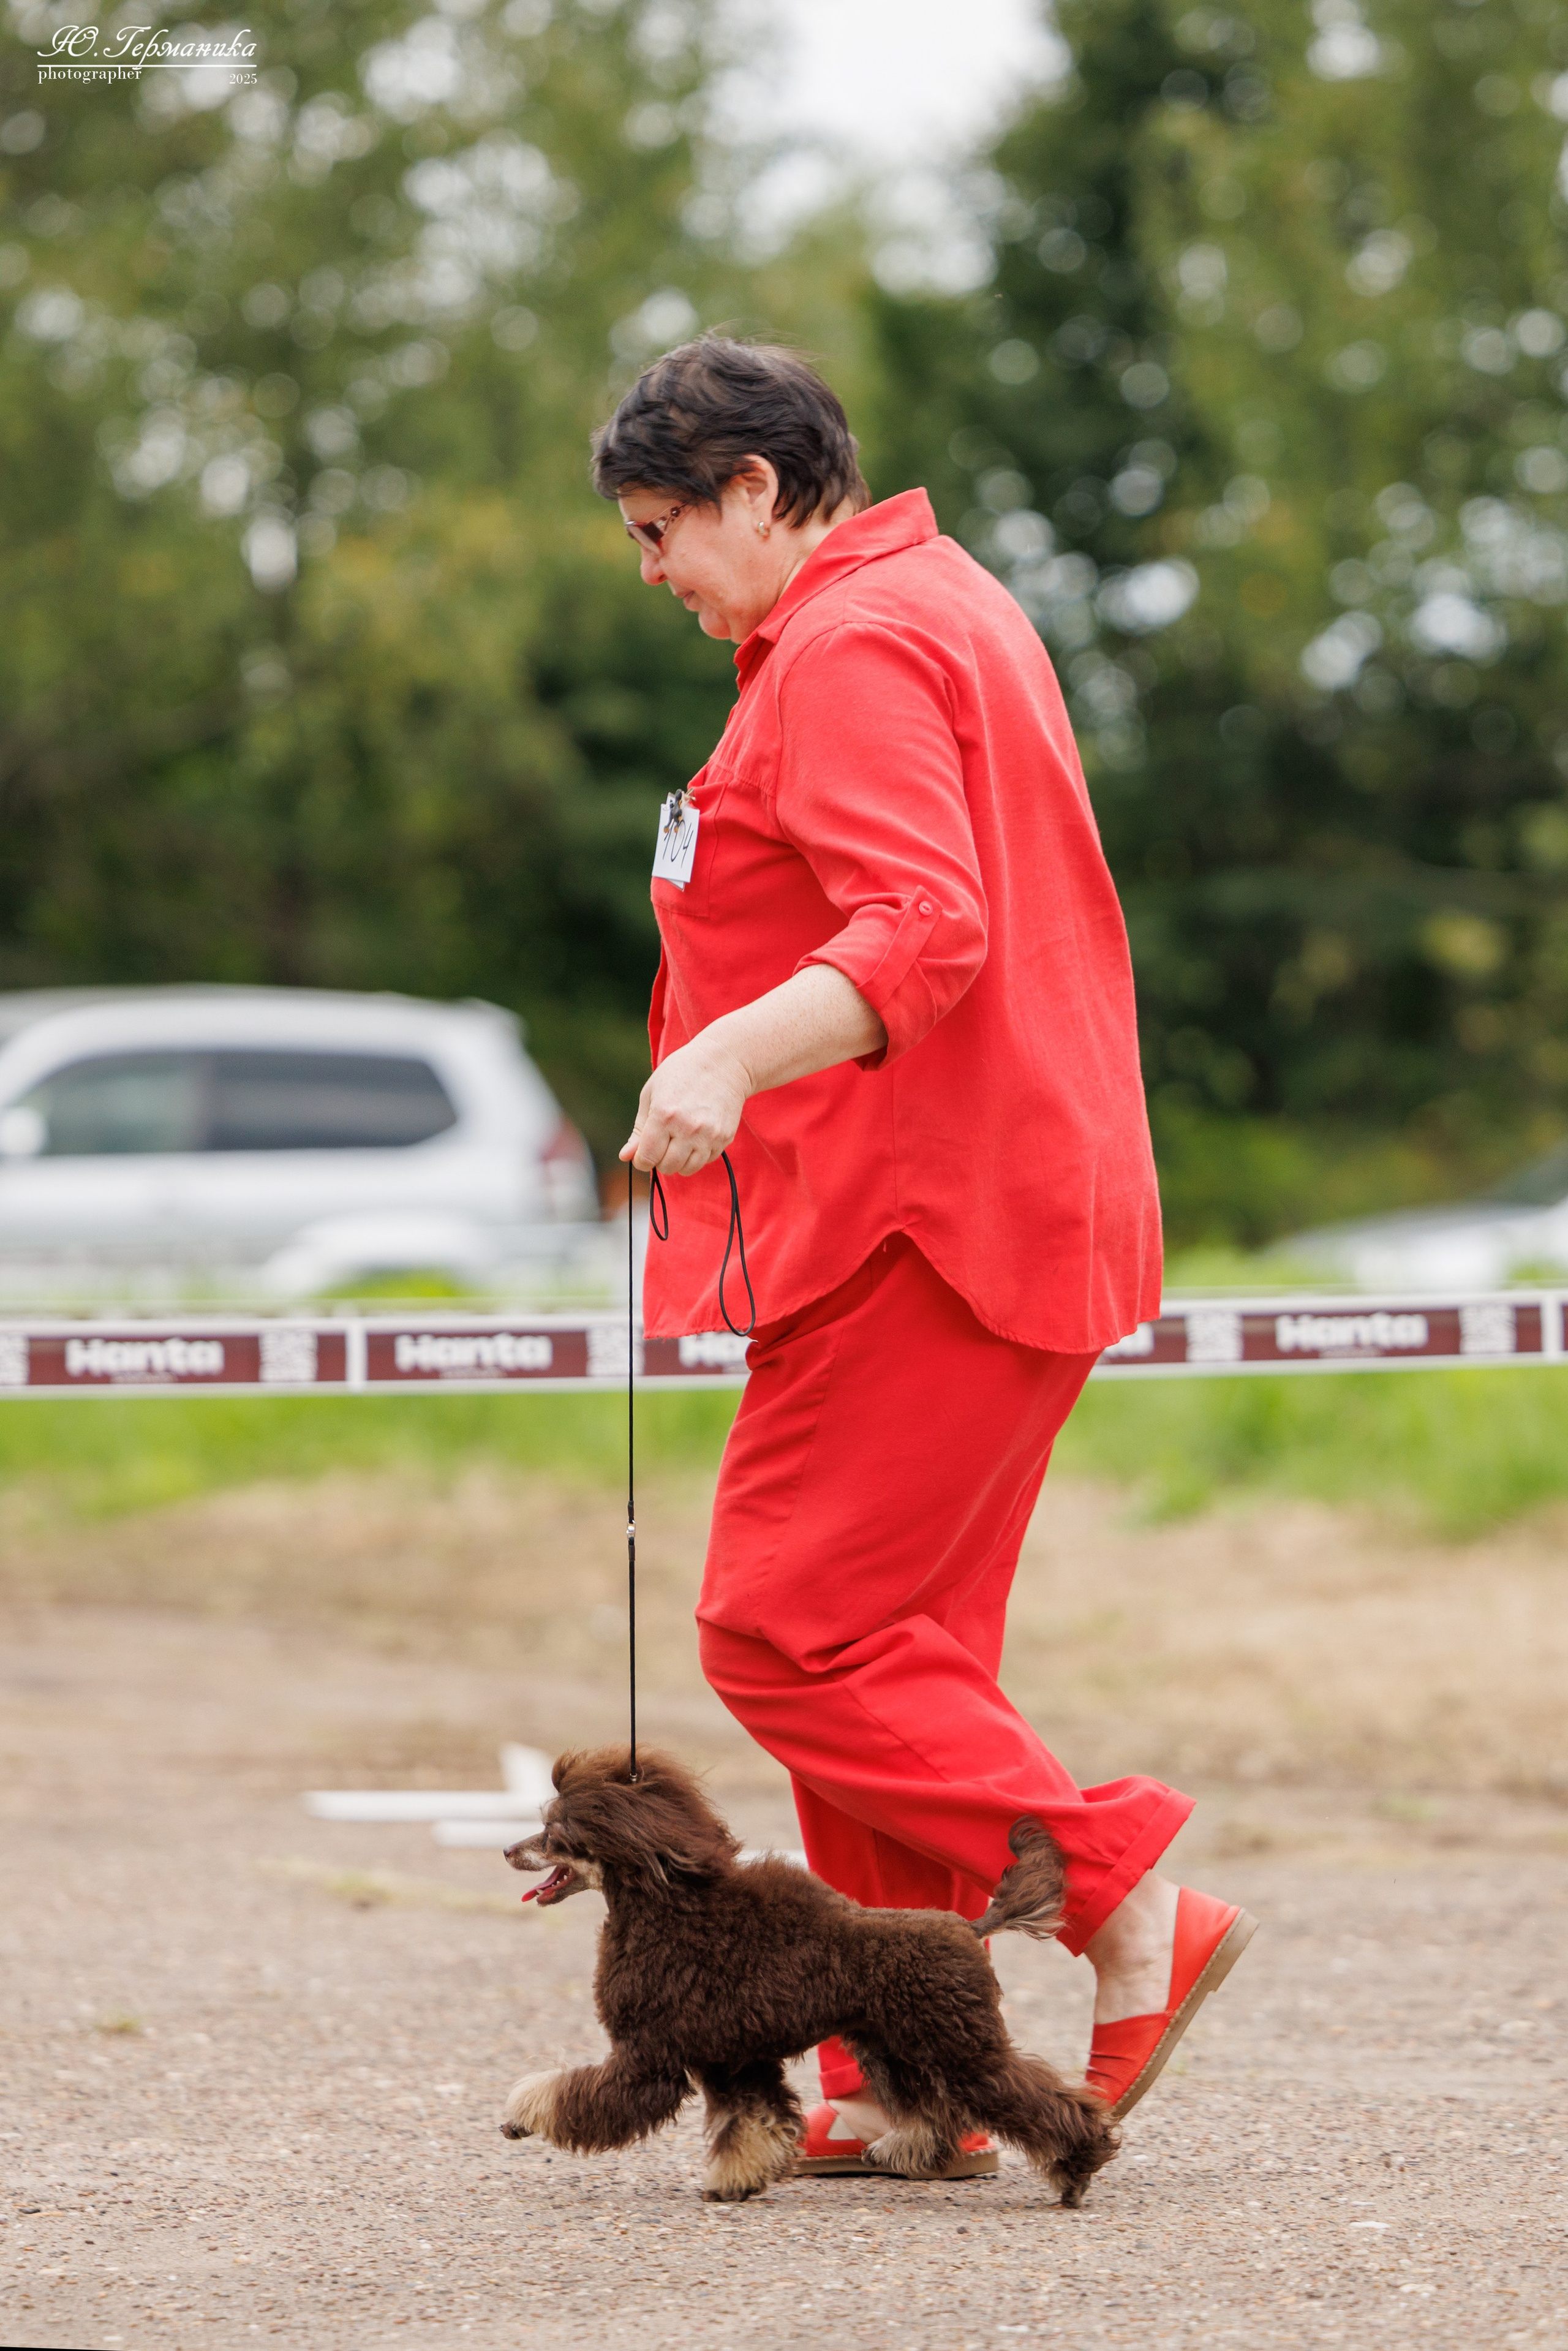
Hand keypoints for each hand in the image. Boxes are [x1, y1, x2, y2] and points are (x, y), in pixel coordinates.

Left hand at [621, 1034, 749, 1176]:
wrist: (723, 1062)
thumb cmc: (681, 1073)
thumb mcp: (651, 1094)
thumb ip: (639, 1129)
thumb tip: (625, 1156)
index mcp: (664, 1115)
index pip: (647, 1158)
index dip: (641, 1159)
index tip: (643, 1152)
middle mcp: (688, 1128)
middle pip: (667, 1167)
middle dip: (660, 1160)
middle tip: (662, 1142)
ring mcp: (709, 1134)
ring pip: (688, 1169)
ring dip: (679, 1160)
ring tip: (679, 1140)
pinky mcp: (725, 1137)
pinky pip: (706, 1160)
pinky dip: (698, 1154)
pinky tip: (697, 1135)